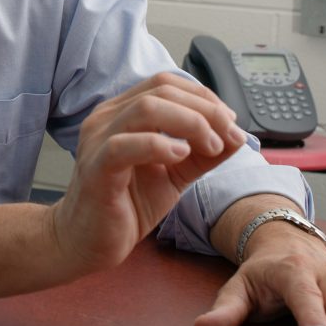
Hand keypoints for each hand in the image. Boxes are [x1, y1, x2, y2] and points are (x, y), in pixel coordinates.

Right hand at [51, 73, 245, 275]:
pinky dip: (158, 145)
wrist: (88, 241)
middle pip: (162, 91)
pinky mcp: (96, 167)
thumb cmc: (127, 204)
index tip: (230, 122)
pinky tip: (180, 156)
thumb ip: (202, 154)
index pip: (166, 83)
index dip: (203, 96)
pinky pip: (123, 145)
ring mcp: (98, 140)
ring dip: (190, 123)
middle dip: (206, 110)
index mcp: (122, 111)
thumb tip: (238, 135)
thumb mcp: (175, 174)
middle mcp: (107, 117)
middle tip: (229, 137)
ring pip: (145, 109)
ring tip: (210, 147)